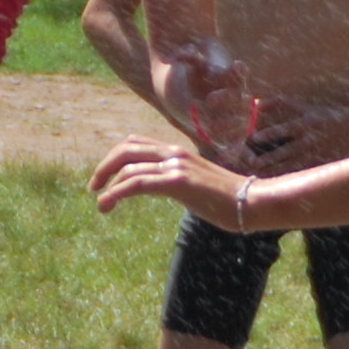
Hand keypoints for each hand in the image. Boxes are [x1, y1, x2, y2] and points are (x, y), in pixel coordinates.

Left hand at [93, 135, 246, 224]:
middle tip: (94, 186)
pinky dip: (116, 192)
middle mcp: (174, 154)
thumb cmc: (229, 199)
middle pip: (127, 148)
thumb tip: (164, 189)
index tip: (105, 178)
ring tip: (100, 203)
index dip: (115, 157)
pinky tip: (106, 204)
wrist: (254, 202)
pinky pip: (137, 183)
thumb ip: (178, 182)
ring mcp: (176, 166)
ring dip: (107, 184)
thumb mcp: (197, 185)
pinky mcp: (178, 183)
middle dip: (105, 166)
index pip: (137, 143)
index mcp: (178, 153)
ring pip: (129, 167)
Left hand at [155, 43, 252, 152]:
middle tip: (209, 100)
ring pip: (239, 123)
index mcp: (234, 78)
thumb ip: (190, 57)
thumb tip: (183, 52)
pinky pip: (236, 145)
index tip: (236, 66)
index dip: (239, 72)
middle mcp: (238, 98)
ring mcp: (236, 116)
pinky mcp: (232, 134)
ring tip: (212, 129)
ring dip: (228, 126)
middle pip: (239, 98)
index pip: (240, 74)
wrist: (190, 91)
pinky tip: (225, 158)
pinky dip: (233, 152)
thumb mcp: (192, 64)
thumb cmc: (195, 75)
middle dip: (227, 99)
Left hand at [241, 102, 348, 176]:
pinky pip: (300, 172)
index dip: (268, 134)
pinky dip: (287, 176)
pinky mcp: (318, 164)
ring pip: (291, 164)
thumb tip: (259, 102)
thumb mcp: (307, 107)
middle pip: (285, 151)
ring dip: (274, 170)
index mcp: (307, 124)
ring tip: (259, 174)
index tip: (253, 138)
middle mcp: (309, 140)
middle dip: (268, 159)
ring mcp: (314, 154)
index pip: (284, 129)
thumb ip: (283, 103)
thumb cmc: (327, 116)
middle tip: (252, 164)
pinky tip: (275, 181)